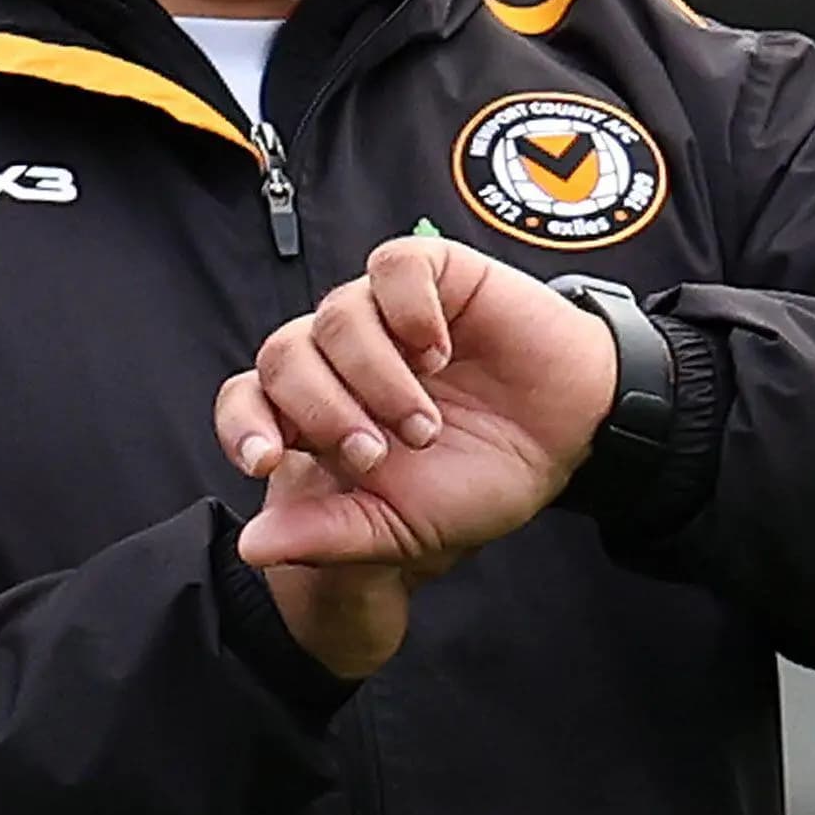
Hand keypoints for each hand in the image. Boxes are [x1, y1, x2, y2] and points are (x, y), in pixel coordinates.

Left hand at [214, 233, 620, 588]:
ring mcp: (388, 310)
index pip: (248, 399)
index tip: (270, 460)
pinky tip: (440, 351)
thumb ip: (331, 533)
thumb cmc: (484, 475)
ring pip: (336, 315)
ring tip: (425, 421)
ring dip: (374, 376)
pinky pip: (392, 267)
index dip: (243, 425)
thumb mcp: (403, 526)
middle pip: (283, 355)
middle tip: (376, 455)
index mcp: (323, 410)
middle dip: (323, 411)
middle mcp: (344, 354)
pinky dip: (407, 310)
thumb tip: (251, 547)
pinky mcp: (437, 274)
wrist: (571, 438)